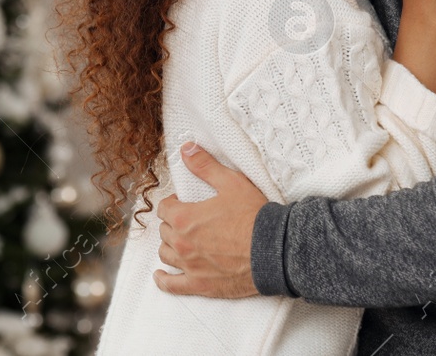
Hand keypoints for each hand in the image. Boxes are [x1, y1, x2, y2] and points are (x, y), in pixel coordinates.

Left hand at [153, 142, 265, 297]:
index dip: (174, 203)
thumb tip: (186, 149)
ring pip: (166, 254)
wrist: (274, 251)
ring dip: (170, 246)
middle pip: (164, 231)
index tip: (184, 203)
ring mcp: (189, 266)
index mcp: (184, 218)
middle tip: (188, 220)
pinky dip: (164, 280)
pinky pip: (172, 285)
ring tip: (180, 242)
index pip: (164, 208)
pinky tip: (161, 276)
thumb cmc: (253, 217)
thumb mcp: (231, 183)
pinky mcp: (200, 285)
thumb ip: (205, 166)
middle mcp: (182, 243)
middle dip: (173, 223)